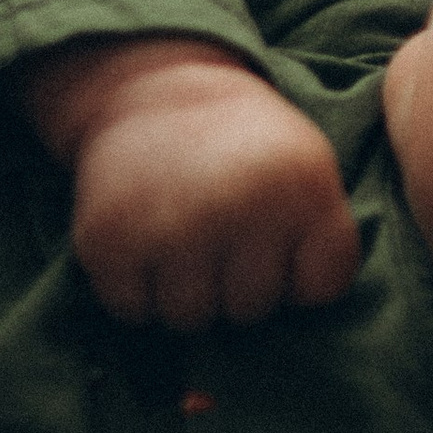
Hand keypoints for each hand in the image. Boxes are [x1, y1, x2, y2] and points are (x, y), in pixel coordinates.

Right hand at [24, 36, 359, 326]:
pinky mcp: (107, 238)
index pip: (318, 291)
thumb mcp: (308, 171)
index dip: (297, 268)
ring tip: (182, 231)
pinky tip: (143, 236)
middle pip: (250, 311)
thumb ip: (324, 249)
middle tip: (220, 223)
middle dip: (237, 281)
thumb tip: (298, 343)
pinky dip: (135, 287)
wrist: (152, 89)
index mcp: (300, 183)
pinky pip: (132, 310)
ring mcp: (168, 223)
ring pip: (189, 319)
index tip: (277, 226)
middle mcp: (237, 203)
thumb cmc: (244, 146)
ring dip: (184, 290)